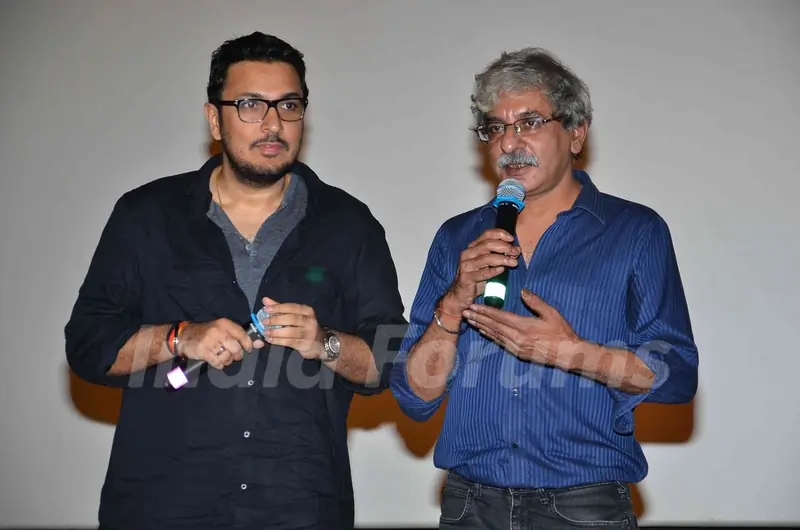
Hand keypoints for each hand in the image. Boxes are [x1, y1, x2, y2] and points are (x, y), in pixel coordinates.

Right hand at [178, 318, 262, 369]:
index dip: (248, 344)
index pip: (242, 334)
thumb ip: (241, 336)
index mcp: (224, 324)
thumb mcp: (224, 330)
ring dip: (227, 361)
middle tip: (234, 356)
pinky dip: (219, 364)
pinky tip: (216, 362)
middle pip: (236, 348)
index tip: (248, 349)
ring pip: (227, 356)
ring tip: (223, 358)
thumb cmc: (208, 333)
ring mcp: (209, 341)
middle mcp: (218, 331)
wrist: (185, 336)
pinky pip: (217, 362)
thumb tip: (260, 343)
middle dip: (237, 355)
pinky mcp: (203, 351)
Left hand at [259, 297, 324, 359]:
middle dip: (275, 320)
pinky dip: (278, 340)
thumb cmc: (304, 327)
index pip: (291, 307)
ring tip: (265, 332)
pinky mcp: (305, 344)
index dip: (278, 307)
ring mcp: (308, 333)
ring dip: (275, 331)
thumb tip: (265, 300)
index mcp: (307, 311)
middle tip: (264, 322)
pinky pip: (289, 341)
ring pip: (289, 331)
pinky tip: (270, 340)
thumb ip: (281, 308)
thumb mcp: (296, 316)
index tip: (266, 309)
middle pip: (291, 319)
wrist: (320, 344)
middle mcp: (309, 321)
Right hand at [443, 228, 519, 313]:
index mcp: (473, 248)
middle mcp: (468, 254)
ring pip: (486, 258)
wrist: (460, 295)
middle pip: (487, 244)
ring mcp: (466, 265)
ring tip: (514, 263)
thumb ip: (502, 257)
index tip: (512, 239)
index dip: (500, 234)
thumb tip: (517, 250)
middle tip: (515, 252)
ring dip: (502, 259)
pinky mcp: (466, 277)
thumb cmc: (476, 279)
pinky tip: (502, 270)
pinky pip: (482, 273)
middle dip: (504, 247)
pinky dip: (493, 271)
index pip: (487, 234)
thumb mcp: (490, 266)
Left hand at [463, 289, 578, 367]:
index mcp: (524, 327)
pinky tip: (484, 332)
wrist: (568, 354)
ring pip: (495, 335)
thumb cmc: (561, 332)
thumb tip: (523, 291)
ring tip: (470, 321)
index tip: (473, 306)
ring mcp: (517, 347)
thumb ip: (536, 302)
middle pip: (493, 326)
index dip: (485, 311)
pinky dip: (490, 336)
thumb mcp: (551, 313)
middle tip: (465, 312)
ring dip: (481, 327)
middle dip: (478, 318)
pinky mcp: (518, 353)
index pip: (499, 317)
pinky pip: (500, 343)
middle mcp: (517, 338)